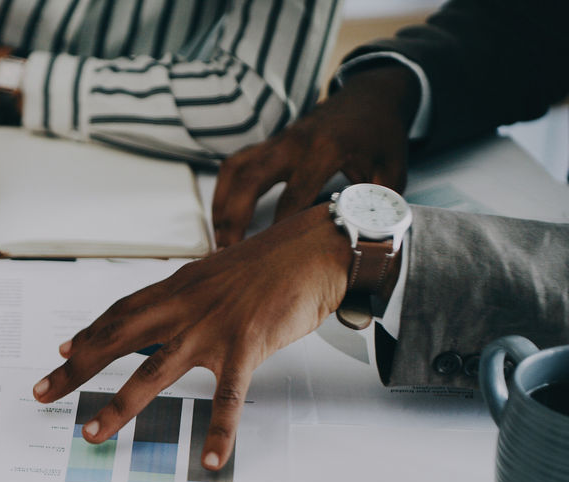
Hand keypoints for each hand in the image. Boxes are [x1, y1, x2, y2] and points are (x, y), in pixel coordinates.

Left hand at [33, 205, 353, 469]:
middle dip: (76, 367)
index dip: (89, 332)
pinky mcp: (246, 346)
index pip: (120, 312)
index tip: (62, 352)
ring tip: (92, 432)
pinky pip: (228, 395)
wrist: (314, 249)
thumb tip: (159, 315)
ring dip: (119, 405)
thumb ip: (183, 297)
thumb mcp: (212, 275)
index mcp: (175, 289)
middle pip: (116, 339)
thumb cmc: (267, 265)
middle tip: (42, 393)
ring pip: (154, 371)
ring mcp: (211, 328)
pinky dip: (219, 429)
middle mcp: (183, 307)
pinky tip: (210, 459)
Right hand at [212, 65, 420, 247]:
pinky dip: (224, 189)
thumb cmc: (381, 133)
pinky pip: (236, 164)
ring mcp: (277, 141)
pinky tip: (222, 213)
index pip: (294, 197)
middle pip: (250, 180)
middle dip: (234, 218)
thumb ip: (378, 203)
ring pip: (235, 170)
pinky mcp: (270, 142)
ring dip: (221, 204)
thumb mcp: (392, 168)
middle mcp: (293, 143)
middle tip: (228, 251)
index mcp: (325, 150)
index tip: (271, 256)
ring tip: (219, 237)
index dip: (280, 229)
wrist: (370, 95)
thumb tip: (370, 239)